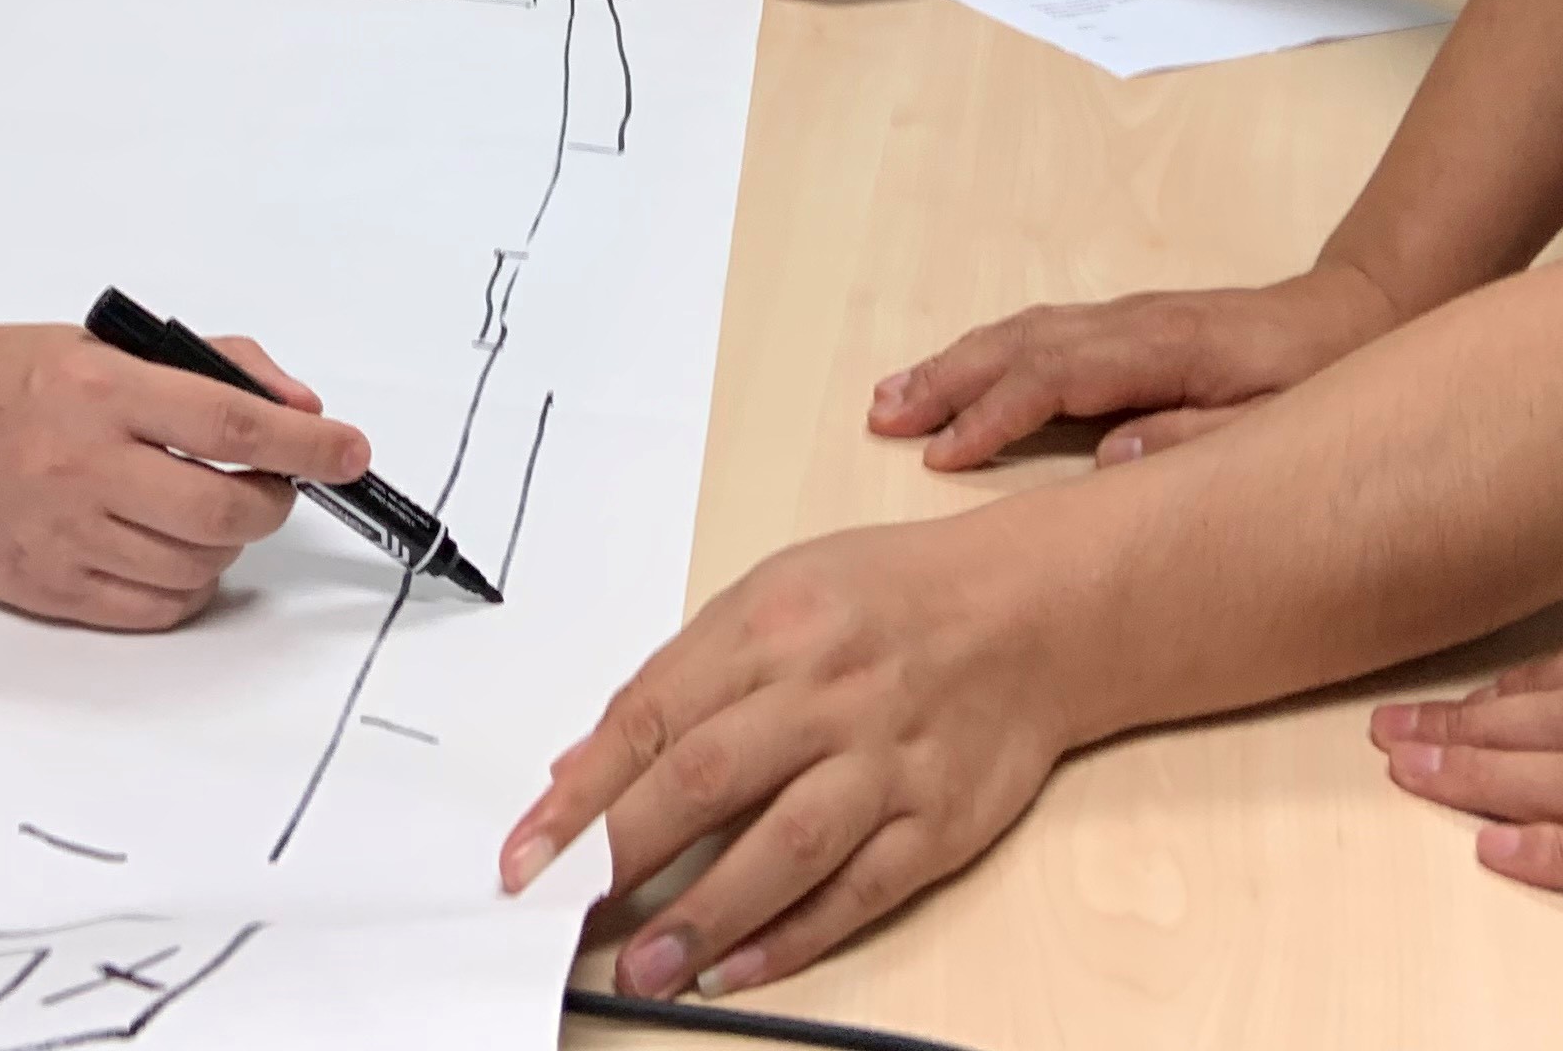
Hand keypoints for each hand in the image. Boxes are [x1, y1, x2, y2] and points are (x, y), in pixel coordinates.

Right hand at [0, 324, 369, 630]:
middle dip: (271, 500)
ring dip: (225, 541)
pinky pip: (152, 607)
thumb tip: (299, 406)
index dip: (306, 444)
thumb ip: (210, 366)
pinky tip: (170, 550)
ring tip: (204, 510)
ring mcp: (64, 532)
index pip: (232, 420)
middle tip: (270, 484)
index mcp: (100, 387)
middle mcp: (82, 463)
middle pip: (223, 507)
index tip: (351, 452)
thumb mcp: (104, 343)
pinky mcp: (48, 586)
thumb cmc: (6, 378)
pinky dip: (184, 583)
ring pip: (196, 563)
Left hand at [500, 517, 1066, 998]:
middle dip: (626, 851)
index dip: (582, 792)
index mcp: (770, 624)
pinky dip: (795, 935)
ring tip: (645, 967)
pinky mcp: (938, 820)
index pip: (652, 714)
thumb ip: (680, 676)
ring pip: (786, 845)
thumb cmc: (890, 597)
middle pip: (709, 778)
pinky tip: (738, 968)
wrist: (1036, 609)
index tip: (525, 852)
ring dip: (708, 913)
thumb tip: (584, 764)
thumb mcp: (775, 594)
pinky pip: (860, 888)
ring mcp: (886, 760)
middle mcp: (826, 692)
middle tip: (563, 911)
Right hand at [867, 260, 1397, 469]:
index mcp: (1165, 349)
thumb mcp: (1284, 421)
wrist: (1363, 308)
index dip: (995, 414)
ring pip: (1020, 333)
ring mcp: (1124, 318)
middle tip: (882, 416)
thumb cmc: (1326, 375)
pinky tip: (956, 377)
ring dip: (953, 364)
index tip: (942, 453)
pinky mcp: (1125, 325)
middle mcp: (1131, 323)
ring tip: (892, 400)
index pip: (1057, 376)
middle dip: (946, 379)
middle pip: (1019, 343)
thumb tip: (1109, 460)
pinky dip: (986, 354)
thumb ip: (1199, 439)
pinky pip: (1038, 334)